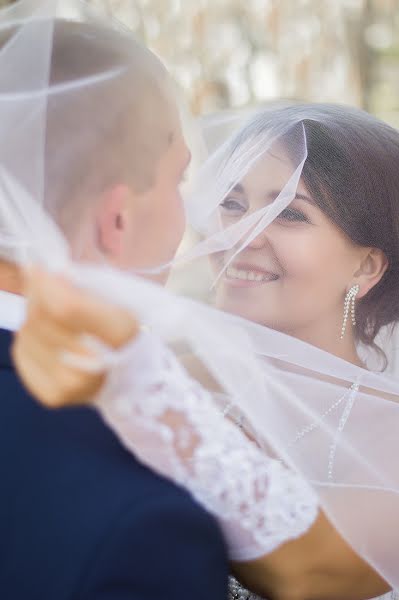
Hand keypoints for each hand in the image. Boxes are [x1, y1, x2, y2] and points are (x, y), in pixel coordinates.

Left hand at [12, 267, 138, 407]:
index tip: (39, 268)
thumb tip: (43, 273)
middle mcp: (93, 367)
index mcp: (120, 336)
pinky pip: (20, 352)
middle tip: (42, 282)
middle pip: (41, 317)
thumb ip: (81, 286)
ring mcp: (69, 385)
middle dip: (36, 292)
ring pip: (27, 331)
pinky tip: (46, 337)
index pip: (66, 307)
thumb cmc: (122, 332)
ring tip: (51, 314)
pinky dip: (29, 337)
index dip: (45, 283)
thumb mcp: (116, 299)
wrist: (129, 378)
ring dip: (32, 314)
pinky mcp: (50, 395)